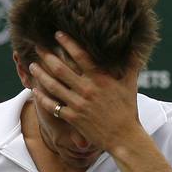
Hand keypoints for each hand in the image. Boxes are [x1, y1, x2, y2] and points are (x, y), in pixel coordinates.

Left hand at [28, 32, 142, 152]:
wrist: (124, 137)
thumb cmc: (128, 110)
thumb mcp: (130, 85)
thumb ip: (131, 64)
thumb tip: (139, 47)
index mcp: (100, 79)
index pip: (80, 56)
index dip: (67, 43)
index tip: (57, 34)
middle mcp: (87, 89)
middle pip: (61, 68)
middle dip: (47, 56)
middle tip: (38, 47)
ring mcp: (78, 104)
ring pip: (53, 86)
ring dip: (40, 74)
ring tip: (32, 65)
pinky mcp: (73, 118)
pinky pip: (53, 106)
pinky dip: (42, 97)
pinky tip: (35, 90)